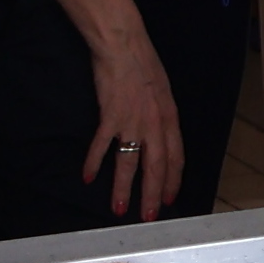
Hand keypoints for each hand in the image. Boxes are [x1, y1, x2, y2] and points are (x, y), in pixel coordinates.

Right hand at [81, 27, 184, 224]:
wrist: (124, 46)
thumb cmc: (144, 65)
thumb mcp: (163, 92)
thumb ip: (162, 116)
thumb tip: (159, 135)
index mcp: (170, 119)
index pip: (175, 158)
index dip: (173, 181)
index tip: (170, 199)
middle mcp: (155, 125)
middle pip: (156, 168)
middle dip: (152, 195)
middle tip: (148, 216)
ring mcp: (132, 122)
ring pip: (129, 164)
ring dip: (123, 189)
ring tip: (119, 209)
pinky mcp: (110, 116)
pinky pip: (102, 145)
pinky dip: (94, 162)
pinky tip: (88, 177)